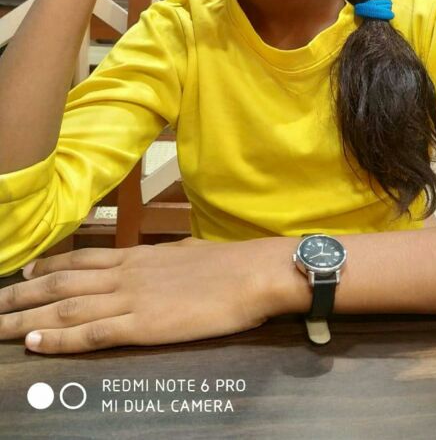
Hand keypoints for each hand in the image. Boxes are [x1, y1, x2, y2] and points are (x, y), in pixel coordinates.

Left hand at [0, 238, 275, 354]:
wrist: (251, 274)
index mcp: (138, 256)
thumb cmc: (227, 264)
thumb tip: (154, 264)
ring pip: (66, 308)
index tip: (25, 274)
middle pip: (62, 284)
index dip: (49, 268)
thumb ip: (162, 261)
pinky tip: (36, 343)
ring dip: (27, 318)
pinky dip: (59, 339)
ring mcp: (131, 298)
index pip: (82, 261)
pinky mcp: (142, 325)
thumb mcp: (187, 254)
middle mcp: (126, 274)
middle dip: (23, 296)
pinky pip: (91, 333)